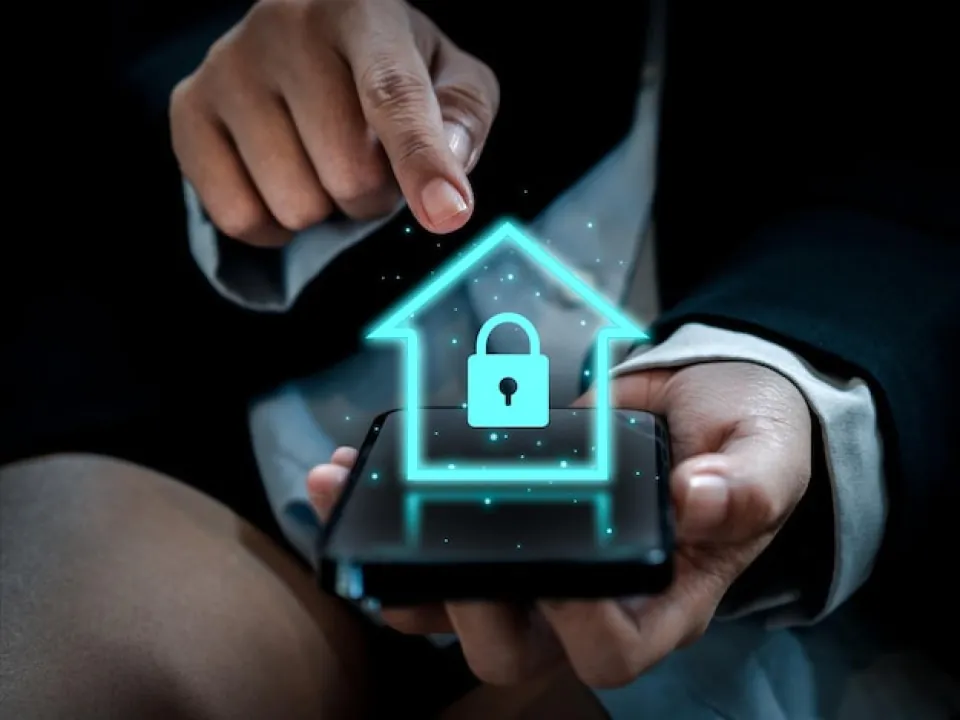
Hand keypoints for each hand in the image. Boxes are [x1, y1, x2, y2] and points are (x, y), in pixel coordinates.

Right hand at [171, 0, 498, 246]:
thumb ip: (463, 117)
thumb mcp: (449, 77)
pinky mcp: (189, 110)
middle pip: (349, 175)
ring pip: (295, 206)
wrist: (304, 38)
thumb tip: (447, 165)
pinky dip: (274, 225)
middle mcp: (285, 27)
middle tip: (368, 159)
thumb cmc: (387, 66)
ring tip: (322, 161)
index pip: (392, 95)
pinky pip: (239, 217)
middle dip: (373, 193)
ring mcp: (228, 68)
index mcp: (362, 10)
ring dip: (325, 208)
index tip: (447, 214)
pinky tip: (282, 181)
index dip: (421, 162)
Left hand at [308, 362, 811, 686]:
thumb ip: (745, 485)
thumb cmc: (744, 438)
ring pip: (452, 602)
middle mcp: (588, 601)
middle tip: (432, 547)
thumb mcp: (765, 455)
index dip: (579, 624)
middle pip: (512, 647)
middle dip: (463, 606)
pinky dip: (386, 514)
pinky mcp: (497, 524)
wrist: (699, 404)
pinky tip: (349, 471)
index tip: (560, 570)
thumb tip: (698, 504)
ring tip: (345, 496)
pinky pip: (434, 541)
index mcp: (661, 600)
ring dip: (389, 563)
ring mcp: (535, 566)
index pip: (612, 650)